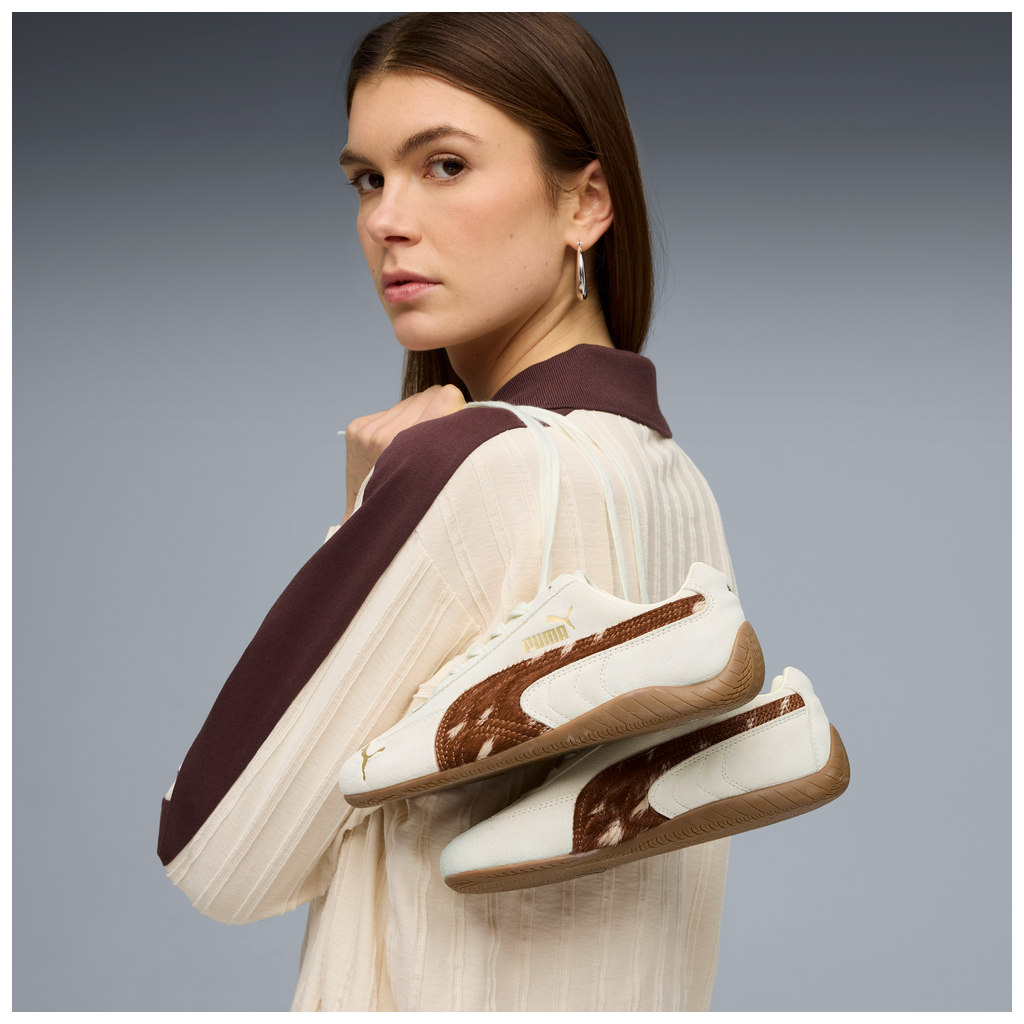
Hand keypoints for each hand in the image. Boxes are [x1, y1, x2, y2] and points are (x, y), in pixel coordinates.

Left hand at [343, 384, 465, 521]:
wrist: (372, 522)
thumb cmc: (416, 503)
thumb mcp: (445, 478)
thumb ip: (457, 442)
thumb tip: (474, 409)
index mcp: (410, 446)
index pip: (447, 395)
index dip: (457, 411)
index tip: (455, 430)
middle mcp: (384, 434)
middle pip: (430, 394)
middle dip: (437, 413)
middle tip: (435, 441)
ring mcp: (367, 430)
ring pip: (411, 401)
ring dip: (418, 417)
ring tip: (415, 447)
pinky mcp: (357, 428)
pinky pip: (391, 409)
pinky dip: (399, 422)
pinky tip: (396, 446)